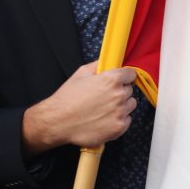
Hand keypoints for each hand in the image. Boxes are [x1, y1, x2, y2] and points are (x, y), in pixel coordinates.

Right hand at [22, 62, 137, 155]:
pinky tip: (105, 118)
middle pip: (130, 90)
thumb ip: (98, 65)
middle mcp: (118, 95)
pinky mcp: (119, 127)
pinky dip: (119, 119)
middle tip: (105, 97)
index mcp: (111, 80)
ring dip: (122, 105)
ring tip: (105, 108)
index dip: (125, 77)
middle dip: (120, 91)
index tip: (121, 80)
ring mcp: (120, 112)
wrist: (58, 122)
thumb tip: (109, 61)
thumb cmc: (67, 98)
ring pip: (131, 105)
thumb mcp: (81, 74)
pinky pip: (127, 120)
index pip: (131, 74)